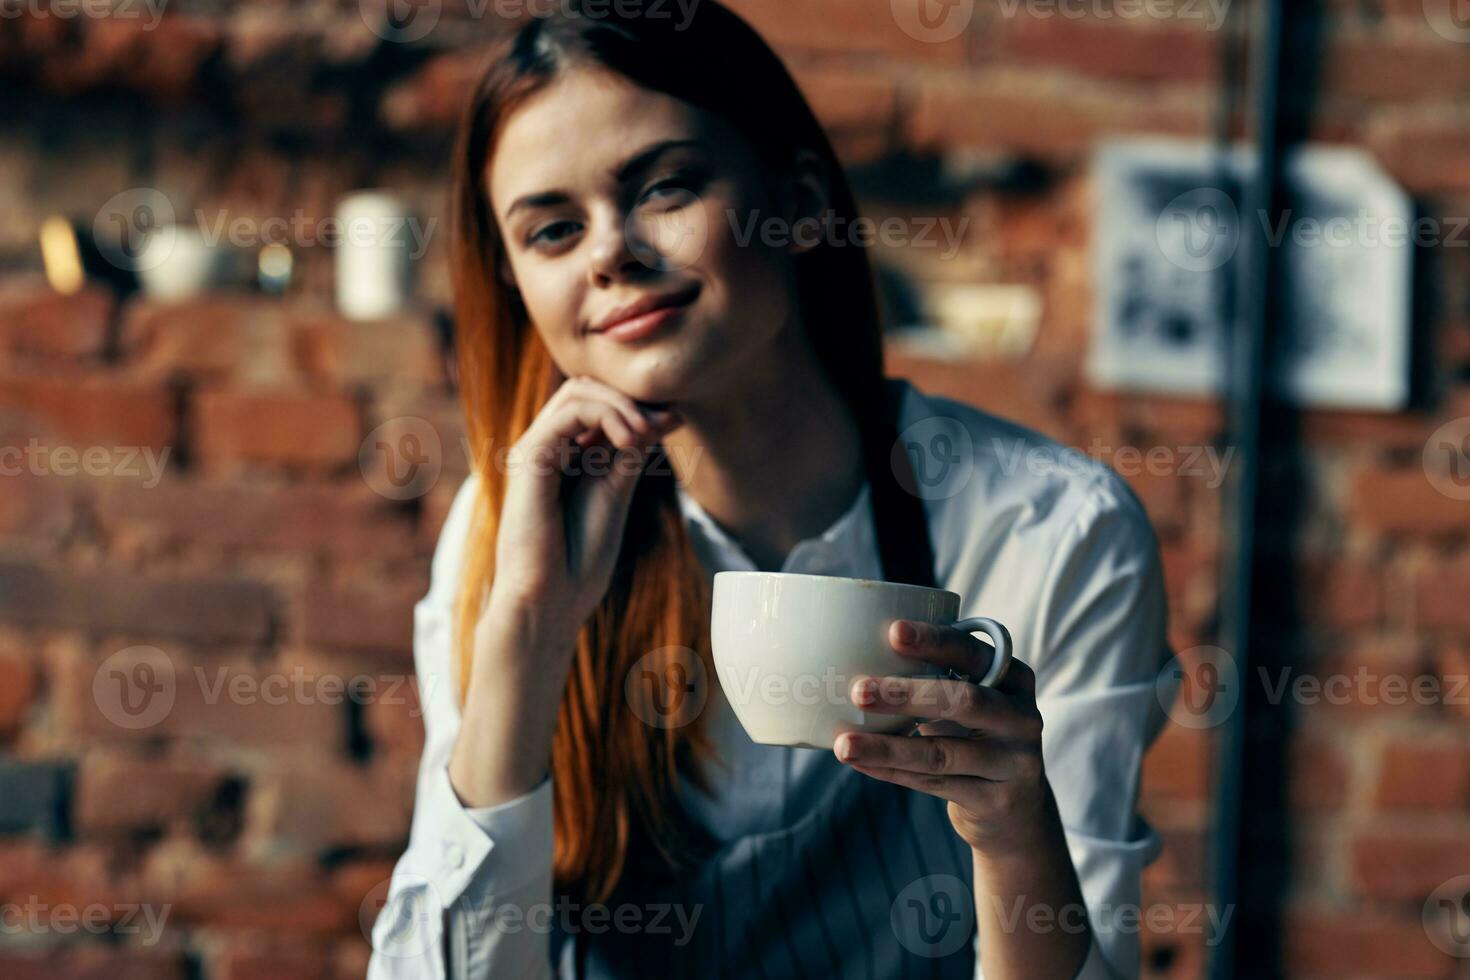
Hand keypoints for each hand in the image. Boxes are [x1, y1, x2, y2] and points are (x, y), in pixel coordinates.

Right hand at [489, 374, 681, 631]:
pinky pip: (569, 413)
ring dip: (622, 405)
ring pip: (578, 392)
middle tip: (665, 423)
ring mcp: (534, 450)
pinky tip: (631, 440)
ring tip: (647, 434)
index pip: (596, 403)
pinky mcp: (529, 457)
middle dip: (630, 399)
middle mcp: (545, 447)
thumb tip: (666, 415)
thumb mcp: (616, 492)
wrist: (550, 600)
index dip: (636, 404)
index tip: (674, 421)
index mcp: (563, 456)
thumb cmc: (579, 559)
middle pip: (586, 388)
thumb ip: (631, 452)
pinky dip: (607, 416)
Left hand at [833, 619, 1050, 857]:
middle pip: (964, 701)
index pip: (973, 653)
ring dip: (887, 747)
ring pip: (942, 753)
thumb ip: (935, 677)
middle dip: (906, 694)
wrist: (1016, 806)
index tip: (893, 631)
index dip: (934, 641)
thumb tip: (855, 655)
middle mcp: (1021, 717)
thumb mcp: (971, 699)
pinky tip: (859, 763)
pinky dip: (891, 772)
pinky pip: (933, 784)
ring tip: (843, 744)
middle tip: (858, 691)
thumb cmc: (976, 735)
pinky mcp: (996, 800)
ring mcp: (1013, 762)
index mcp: (1014, 678)